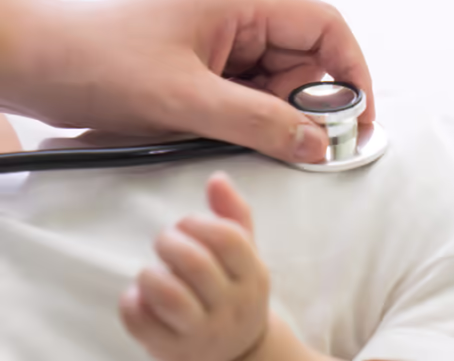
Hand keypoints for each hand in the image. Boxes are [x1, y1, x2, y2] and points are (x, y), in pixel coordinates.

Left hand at [0, 0, 374, 162]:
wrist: (39, 61)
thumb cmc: (101, 63)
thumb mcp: (185, 100)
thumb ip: (257, 123)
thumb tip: (317, 143)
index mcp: (241, 2)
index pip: (324, 24)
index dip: (352, 69)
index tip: (359, 116)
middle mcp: (239, 13)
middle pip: (305, 57)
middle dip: (309, 102)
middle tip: (298, 143)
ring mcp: (224, 37)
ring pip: (279, 78)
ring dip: (275, 112)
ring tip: (237, 132)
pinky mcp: (208, 61)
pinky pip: (250, 89)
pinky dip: (251, 115)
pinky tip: (224, 130)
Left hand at [120, 172, 269, 360]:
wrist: (240, 354)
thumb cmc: (235, 291)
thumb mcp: (246, 255)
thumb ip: (233, 215)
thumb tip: (217, 177)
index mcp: (253, 275)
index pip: (229, 240)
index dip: (200, 223)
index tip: (185, 223)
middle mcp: (232, 305)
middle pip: (196, 264)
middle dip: (170, 242)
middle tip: (164, 240)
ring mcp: (203, 333)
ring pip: (169, 296)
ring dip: (150, 274)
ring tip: (151, 271)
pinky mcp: (173, 351)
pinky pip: (142, 324)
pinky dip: (132, 303)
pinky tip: (138, 295)